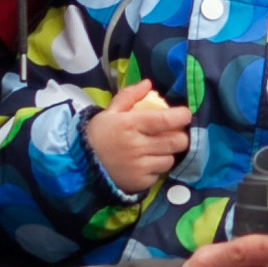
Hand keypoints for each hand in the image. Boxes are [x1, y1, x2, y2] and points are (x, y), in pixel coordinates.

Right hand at [84, 75, 192, 194]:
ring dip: (168, 153)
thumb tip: (149, 84)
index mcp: (130, 125)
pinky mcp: (140, 182)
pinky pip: (159, 174)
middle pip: (176, 142)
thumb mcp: (110, 112)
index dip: (181, 116)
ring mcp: (139, 167)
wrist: (81, 165)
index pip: (165, 120)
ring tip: (158, 149)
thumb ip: (130, 96)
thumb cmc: (98, 135)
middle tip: (176, 133)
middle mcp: (137, 146)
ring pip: (170, 159)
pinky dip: (156, 168)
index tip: (186, 115)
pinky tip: (146, 163)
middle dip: (181, 136)